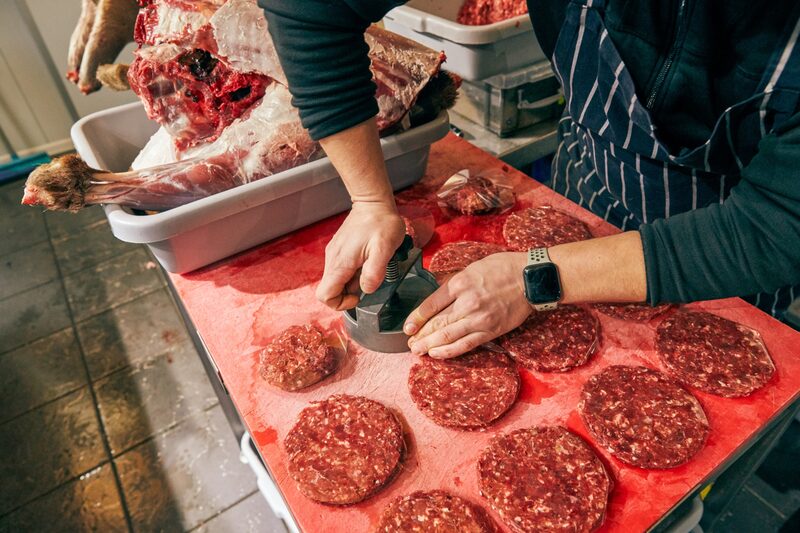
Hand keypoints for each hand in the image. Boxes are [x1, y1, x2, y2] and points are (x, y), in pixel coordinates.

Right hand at [316, 201, 405, 309]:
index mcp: (340, 262)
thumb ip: (374, 272)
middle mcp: (332, 259)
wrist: (373, 203)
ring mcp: (334, 254)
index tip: (358, 296)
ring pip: (336, 280)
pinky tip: (367, 262)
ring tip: (369, 269)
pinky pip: (341, 270)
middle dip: (348, 293)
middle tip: (368, 280)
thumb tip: (366, 289)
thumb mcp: (384, 249)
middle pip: (330, 289)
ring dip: (352, 282)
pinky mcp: (340, 250)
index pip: (324, 295)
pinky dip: (353, 272)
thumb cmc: (380, 223)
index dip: (339, 303)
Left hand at [404, 252, 531, 357]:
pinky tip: (437, 354)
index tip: (407, 327)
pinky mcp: (491, 330)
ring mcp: (479, 318)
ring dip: (430, 346)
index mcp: (460, 283)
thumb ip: (454, 283)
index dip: (416, 318)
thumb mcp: (472, 268)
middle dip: (420, 335)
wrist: (530, 278)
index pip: (431, 304)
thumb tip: (436, 295)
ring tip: (418, 351)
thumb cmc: (502, 269)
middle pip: (437, 323)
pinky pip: (466, 344)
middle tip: (410, 343)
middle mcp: (467, 302)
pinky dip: (449, 351)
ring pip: (448, 336)